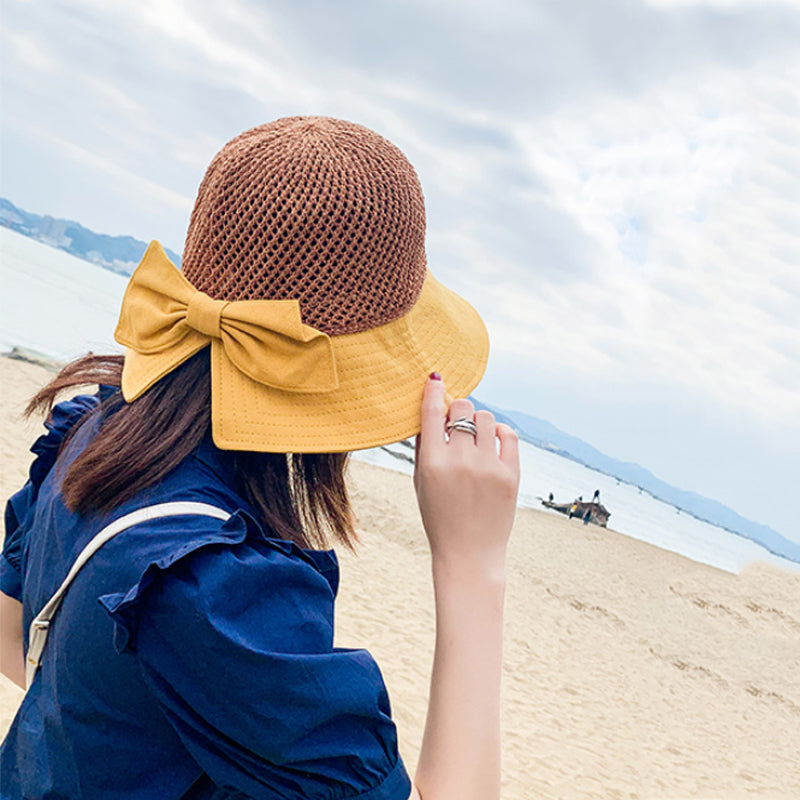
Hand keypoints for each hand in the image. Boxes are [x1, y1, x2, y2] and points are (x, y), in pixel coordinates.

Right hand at [413, 375, 519, 574]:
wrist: (469, 554)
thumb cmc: (439, 516)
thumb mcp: (420, 482)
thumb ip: (424, 447)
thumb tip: (432, 410)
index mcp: (431, 463)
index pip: (431, 413)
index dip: (433, 390)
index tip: (435, 378)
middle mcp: (459, 462)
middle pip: (461, 408)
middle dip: (457, 410)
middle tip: (457, 421)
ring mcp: (487, 468)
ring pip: (485, 417)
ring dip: (478, 421)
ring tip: (475, 435)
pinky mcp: (510, 475)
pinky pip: (508, 435)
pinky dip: (500, 432)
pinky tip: (494, 439)